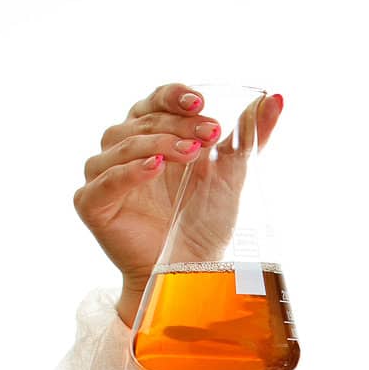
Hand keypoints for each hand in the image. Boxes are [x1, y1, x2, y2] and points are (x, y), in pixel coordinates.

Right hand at [73, 80, 284, 296]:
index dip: (175, 96)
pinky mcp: (92, 204)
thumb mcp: (232, 173)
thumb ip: (250, 136)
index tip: (202, 104)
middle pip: (141, 120)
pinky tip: (156, 167)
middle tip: (210, 135)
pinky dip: (129, 171)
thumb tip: (276, 98)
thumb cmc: (205, 222)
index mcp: (149, 134)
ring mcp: (103, 176)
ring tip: (190, 152)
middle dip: (177, 124)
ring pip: (122, 143)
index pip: (155, 101)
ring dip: (158, 142)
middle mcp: (121, 150)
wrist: (191, 272)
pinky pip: (106, 179)